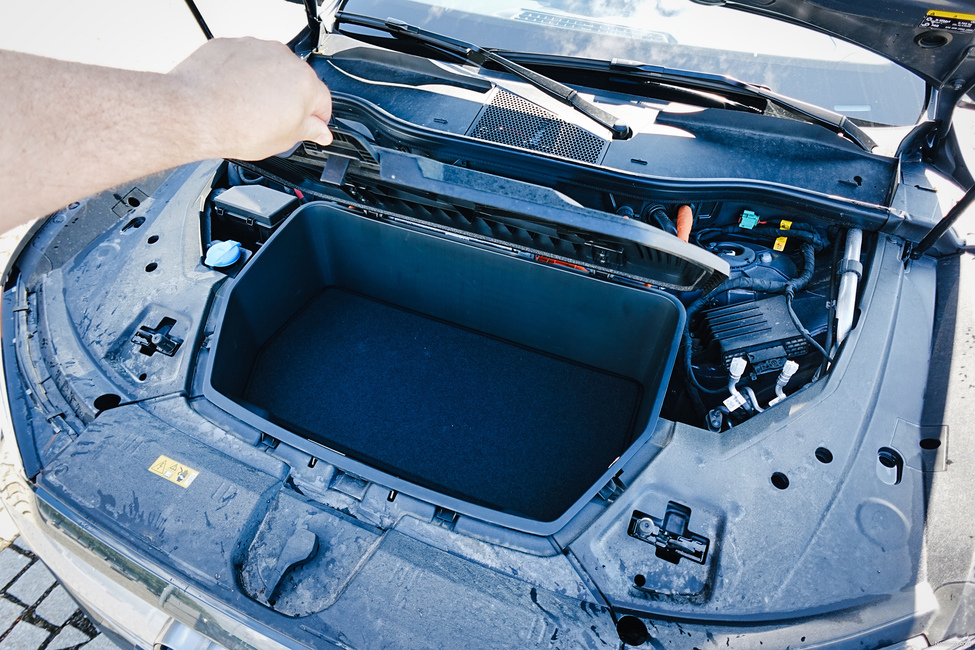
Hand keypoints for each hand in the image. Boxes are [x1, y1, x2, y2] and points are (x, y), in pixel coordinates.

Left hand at [170, 37, 332, 160]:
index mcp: (305, 83)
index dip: (316, 119)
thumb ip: (308, 131)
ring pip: (270, 68)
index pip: (323, 101)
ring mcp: (256, 48)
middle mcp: (284, 59)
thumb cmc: (237, 126)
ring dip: (265, 86)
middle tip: (274, 121)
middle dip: (290, 100)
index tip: (308, 127)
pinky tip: (233, 95)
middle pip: (297, 81)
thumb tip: (320, 131)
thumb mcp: (284, 140)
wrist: (195, 112)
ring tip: (248, 109)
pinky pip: (244, 60)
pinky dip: (242, 75)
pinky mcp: (231, 45)